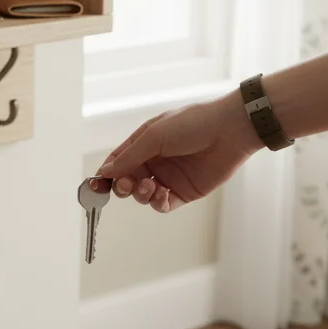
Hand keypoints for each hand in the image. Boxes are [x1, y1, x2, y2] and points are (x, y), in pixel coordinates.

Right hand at [94, 90, 262, 211]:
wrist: (230, 130)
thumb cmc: (192, 124)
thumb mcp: (154, 136)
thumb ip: (128, 157)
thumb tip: (104, 172)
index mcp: (144, 143)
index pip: (118, 162)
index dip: (106, 174)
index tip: (96, 185)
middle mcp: (155, 161)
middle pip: (127, 181)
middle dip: (122, 186)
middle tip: (125, 185)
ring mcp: (169, 177)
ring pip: (143, 195)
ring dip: (141, 194)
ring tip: (150, 186)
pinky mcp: (184, 192)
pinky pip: (162, 204)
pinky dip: (157, 203)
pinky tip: (161, 194)